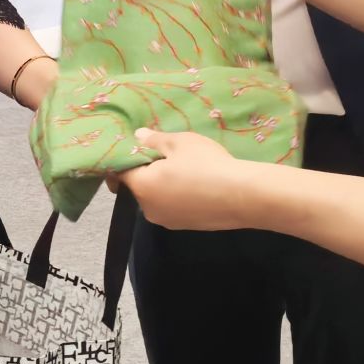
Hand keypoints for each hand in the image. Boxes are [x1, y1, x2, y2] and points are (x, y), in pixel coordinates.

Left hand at [110, 128, 244, 231]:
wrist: (242, 196)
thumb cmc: (206, 164)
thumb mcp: (179, 143)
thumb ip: (153, 140)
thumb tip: (137, 137)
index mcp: (141, 187)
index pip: (121, 172)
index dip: (126, 158)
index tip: (138, 147)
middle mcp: (148, 209)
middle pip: (139, 186)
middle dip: (147, 171)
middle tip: (168, 155)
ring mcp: (167, 221)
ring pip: (157, 197)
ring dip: (163, 184)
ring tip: (186, 169)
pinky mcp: (184, 227)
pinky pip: (172, 207)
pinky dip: (178, 196)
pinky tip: (197, 185)